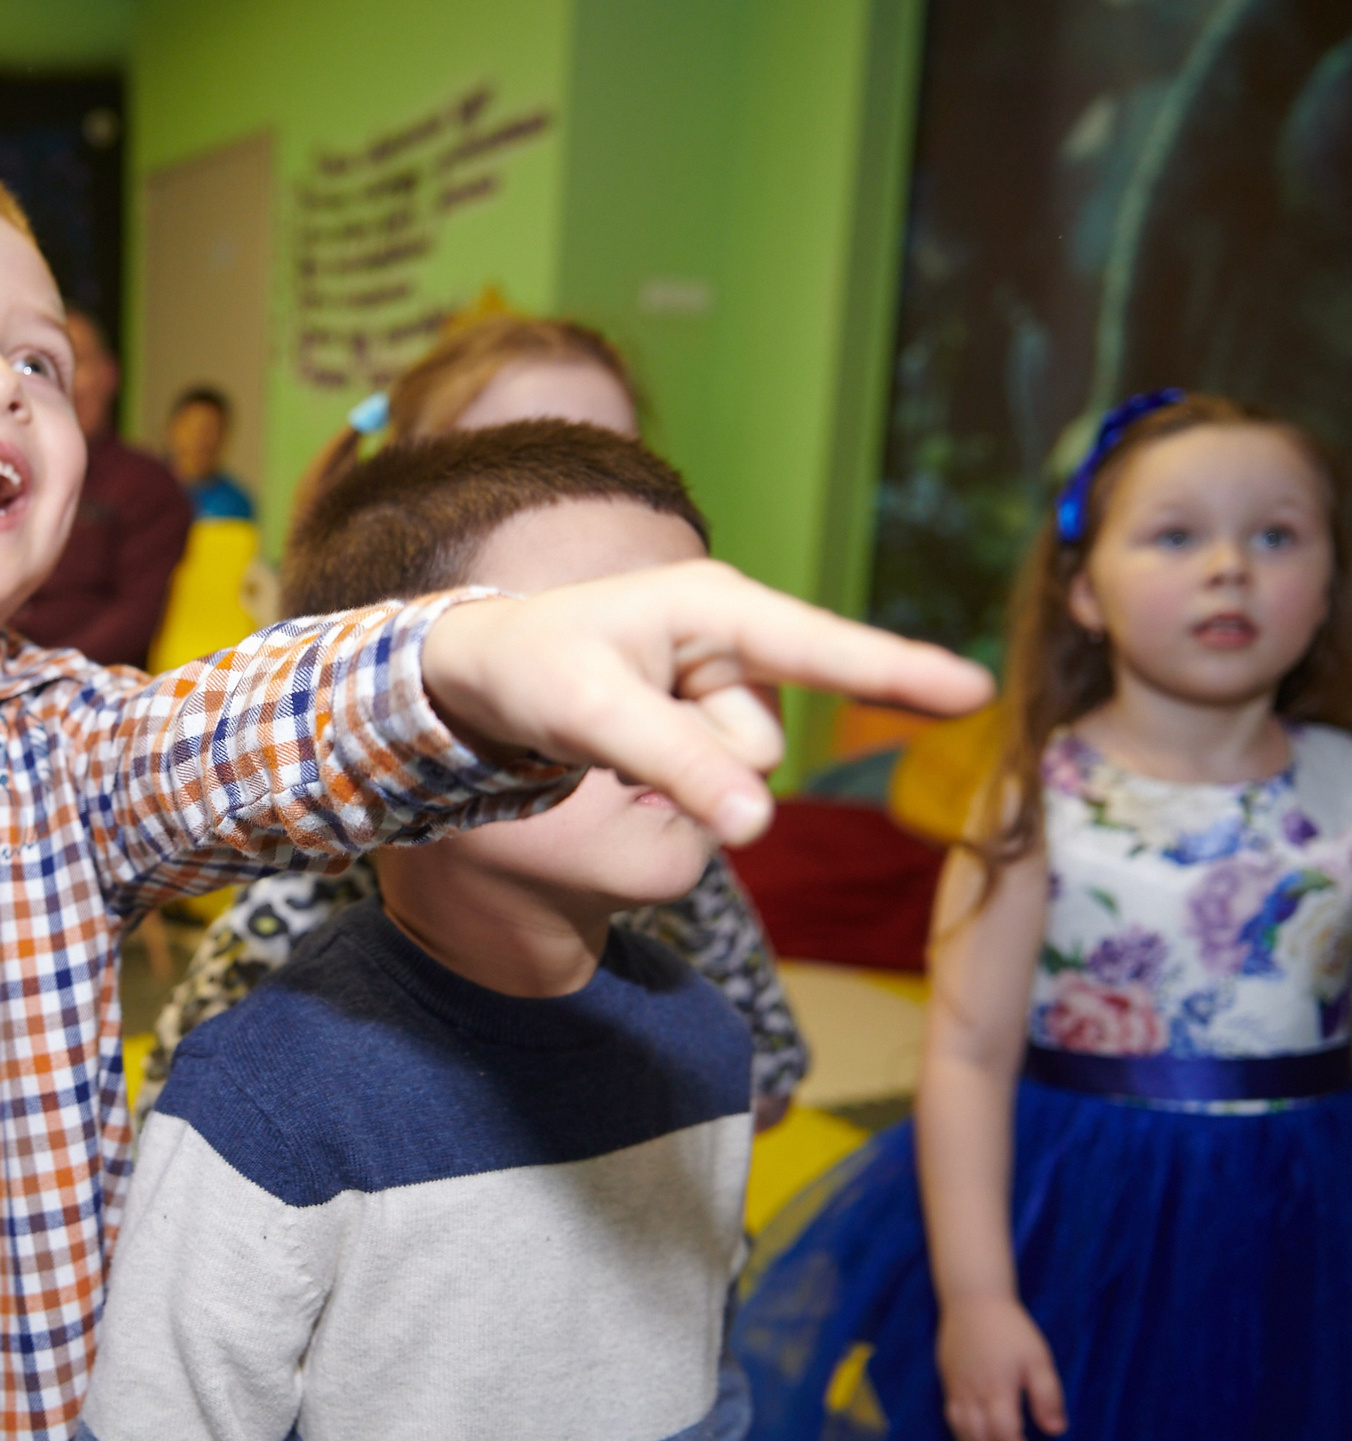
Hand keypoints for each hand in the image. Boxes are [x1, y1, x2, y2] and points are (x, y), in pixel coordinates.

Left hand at [419, 562, 991, 843]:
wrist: (472, 675)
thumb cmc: (529, 671)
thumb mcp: (594, 717)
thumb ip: (681, 765)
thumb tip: (761, 825)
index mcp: (714, 606)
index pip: (821, 647)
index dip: (899, 673)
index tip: (977, 692)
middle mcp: (730, 636)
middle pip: (763, 741)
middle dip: (698, 760)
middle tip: (607, 725)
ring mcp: (718, 679)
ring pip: (741, 769)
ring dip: (677, 772)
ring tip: (608, 730)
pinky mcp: (702, 715)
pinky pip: (714, 777)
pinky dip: (669, 778)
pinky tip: (619, 748)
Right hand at [937, 1291, 1066, 1440]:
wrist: (972, 1302)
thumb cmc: (1011, 1330)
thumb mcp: (1039, 1359)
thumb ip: (1047, 1396)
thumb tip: (1055, 1430)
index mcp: (998, 1390)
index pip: (1006, 1436)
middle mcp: (973, 1395)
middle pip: (982, 1439)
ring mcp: (956, 1389)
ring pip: (962, 1432)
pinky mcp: (947, 1382)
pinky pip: (951, 1418)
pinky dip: (962, 1435)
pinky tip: (974, 1436)